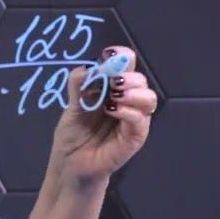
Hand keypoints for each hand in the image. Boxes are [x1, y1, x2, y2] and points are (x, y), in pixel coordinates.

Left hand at [53, 46, 157, 188]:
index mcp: (113, 89)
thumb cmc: (74, 134)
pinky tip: (112, 110)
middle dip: (128, 76)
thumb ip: (79, 87)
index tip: (109, 54)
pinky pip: (141, 120)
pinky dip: (128, 111)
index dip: (122, 57)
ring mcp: (133, 120)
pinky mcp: (135, 137)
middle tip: (112, 81)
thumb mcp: (72, 106)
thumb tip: (85, 67)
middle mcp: (127, 101)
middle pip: (141, 80)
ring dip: (133, 92)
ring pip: (148, 98)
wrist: (71, 164)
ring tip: (114, 96)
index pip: (127, 66)